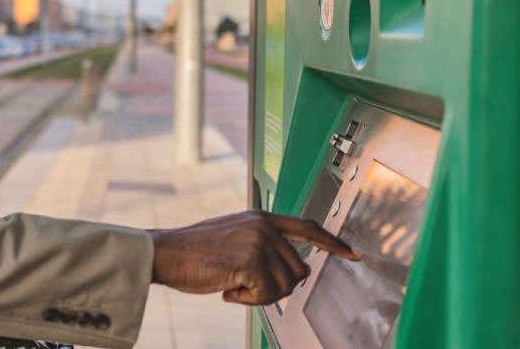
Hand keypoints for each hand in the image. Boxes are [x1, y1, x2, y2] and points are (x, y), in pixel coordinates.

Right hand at [148, 210, 359, 304]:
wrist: (166, 253)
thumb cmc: (195, 252)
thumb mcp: (234, 238)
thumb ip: (264, 246)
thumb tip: (298, 270)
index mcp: (261, 217)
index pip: (308, 227)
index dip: (332, 242)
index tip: (353, 254)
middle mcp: (264, 226)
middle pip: (298, 270)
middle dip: (275, 287)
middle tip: (244, 286)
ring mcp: (258, 242)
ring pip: (285, 286)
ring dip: (259, 295)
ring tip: (232, 284)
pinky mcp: (251, 261)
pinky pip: (267, 295)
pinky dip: (248, 301)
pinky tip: (227, 290)